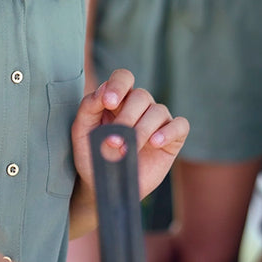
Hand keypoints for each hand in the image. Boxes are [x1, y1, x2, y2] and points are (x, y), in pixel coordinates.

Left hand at [72, 69, 188, 199]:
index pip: (123, 77)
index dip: (118, 85)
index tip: (109, 103)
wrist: (106, 184)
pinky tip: (155, 142)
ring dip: (142, 130)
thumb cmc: (93, 154)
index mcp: (118, 99)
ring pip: (158, 111)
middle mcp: (140, 106)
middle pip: (141, 96)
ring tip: (128, 150)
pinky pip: (180, 125)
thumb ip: (89, 107)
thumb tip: (103, 91)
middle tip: (114, 141)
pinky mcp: (172, 138)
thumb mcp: (82, 131)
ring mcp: (158, 121)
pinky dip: (168, 132)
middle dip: (126, 118)